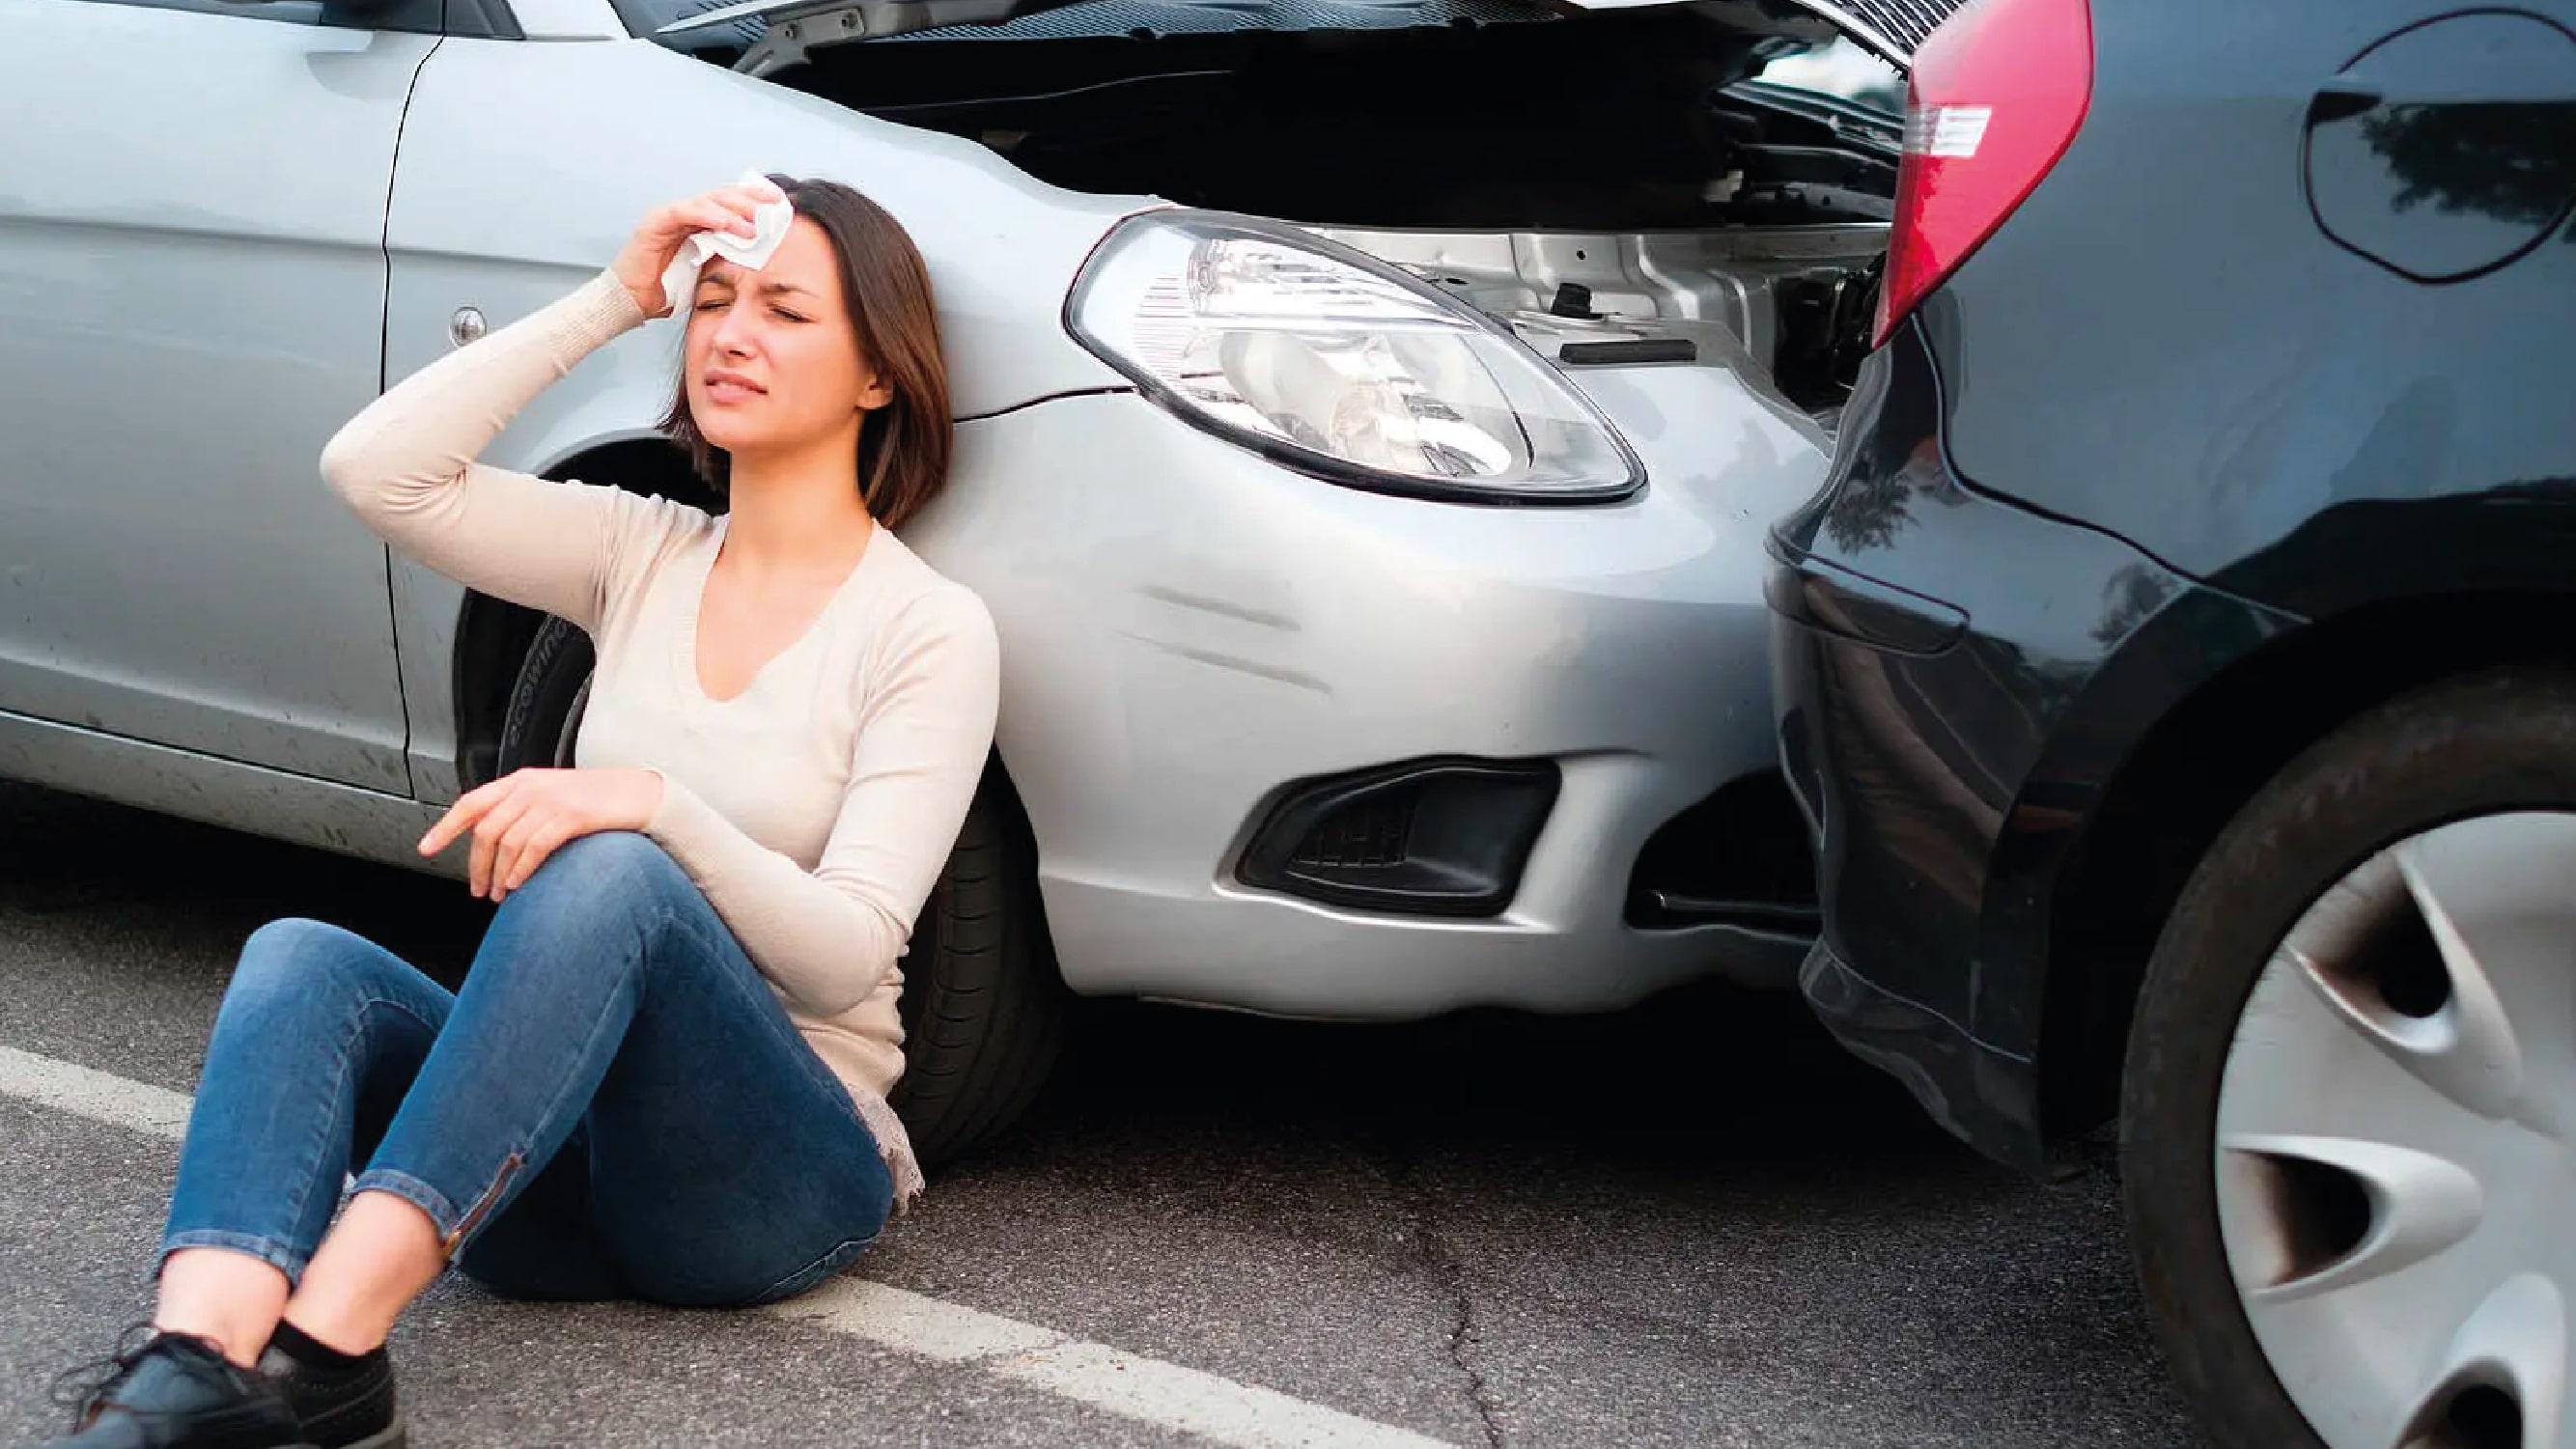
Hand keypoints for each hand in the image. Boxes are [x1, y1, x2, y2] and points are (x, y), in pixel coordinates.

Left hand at [418, 767, 665, 901]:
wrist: (641, 794)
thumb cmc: (599, 801)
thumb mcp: (553, 797)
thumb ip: (522, 810)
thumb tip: (493, 843)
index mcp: (522, 780)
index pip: (472, 803)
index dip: (445, 827)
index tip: (426, 849)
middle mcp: (531, 786)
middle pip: (486, 829)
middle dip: (477, 865)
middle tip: (479, 891)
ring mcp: (551, 799)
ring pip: (507, 842)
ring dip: (499, 874)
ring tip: (501, 895)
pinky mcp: (572, 815)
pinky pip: (534, 847)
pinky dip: (521, 869)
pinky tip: (519, 885)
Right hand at [609, 177, 787, 318]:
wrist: (632, 302)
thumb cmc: (667, 290)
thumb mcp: (708, 271)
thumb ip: (726, 256)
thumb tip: (758, 251)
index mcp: (699, 225)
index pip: (730, 205)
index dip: (754, 201)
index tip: (780, 204)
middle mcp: (685, 216)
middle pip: (722, 197)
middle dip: (750, 198)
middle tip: (774, 203)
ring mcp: (670, 216)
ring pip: (707, 201)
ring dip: (733, 209)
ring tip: (754, 222)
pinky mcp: (656, 223)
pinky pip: (685, 212)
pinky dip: (707, 215)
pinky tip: (727, 222)